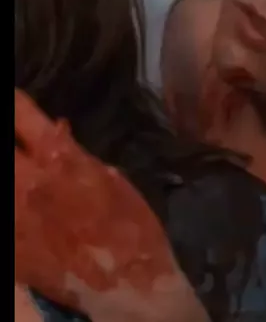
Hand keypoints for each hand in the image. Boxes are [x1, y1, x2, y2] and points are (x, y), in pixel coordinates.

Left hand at [15, 89, 208, 321]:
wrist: (131, 286)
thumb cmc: (132, 225)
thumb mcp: (114, 179)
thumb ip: (79, 156)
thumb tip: (58, 135)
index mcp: (62, 160)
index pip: (22, 117)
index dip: (14, 104)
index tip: (12, 98)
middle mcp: (31, 184)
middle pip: (3, 150)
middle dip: (9, 139)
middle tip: (17, 144)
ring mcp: (16, 220)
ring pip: (2, 179)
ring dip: (10, 171)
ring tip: (19, 171)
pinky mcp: (13, 252)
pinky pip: (4, 222)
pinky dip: (12, 209)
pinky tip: (23, 204)